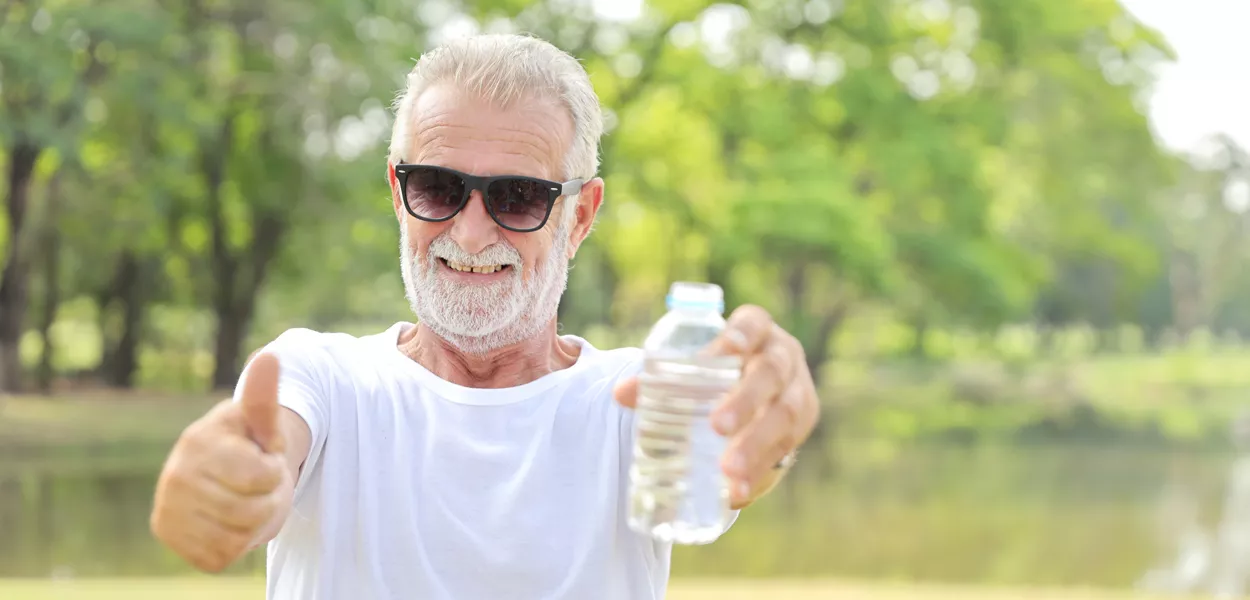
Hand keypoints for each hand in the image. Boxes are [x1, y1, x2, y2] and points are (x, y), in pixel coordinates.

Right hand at [150, 353, 291, 571]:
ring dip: (253, 524)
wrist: (223, 474)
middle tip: (257, 486)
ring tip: (245, 502)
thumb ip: (265, 396)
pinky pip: (220, 556)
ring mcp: (166, 508)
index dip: (275, 473)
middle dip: (267, 500)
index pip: (262, 476)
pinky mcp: (168, 536)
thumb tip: (270, 355)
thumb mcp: (261, 422)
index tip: (264, 461)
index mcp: (198, 442)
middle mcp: (174, 476)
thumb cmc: (250, 445)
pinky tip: (227, 522)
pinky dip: (235, 545)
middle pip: (251, 510)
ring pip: (237, 537)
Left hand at [614, 305, 820, 507]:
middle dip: (746, 400)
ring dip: (757, 444)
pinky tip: (737, 492)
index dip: (744, 333)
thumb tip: (621, 394)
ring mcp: (798, 391)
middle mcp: (783, 356)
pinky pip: (786, 450)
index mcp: (757, 330)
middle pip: (771, 373)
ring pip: (787, 415)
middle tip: (717, 426)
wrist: (749, 394)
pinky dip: (760, 472)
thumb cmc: (713, 373)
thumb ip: (661, 379)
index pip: (753, 323)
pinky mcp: (801, 427)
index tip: (731, 349)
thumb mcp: (692, 369)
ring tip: (728, 470)